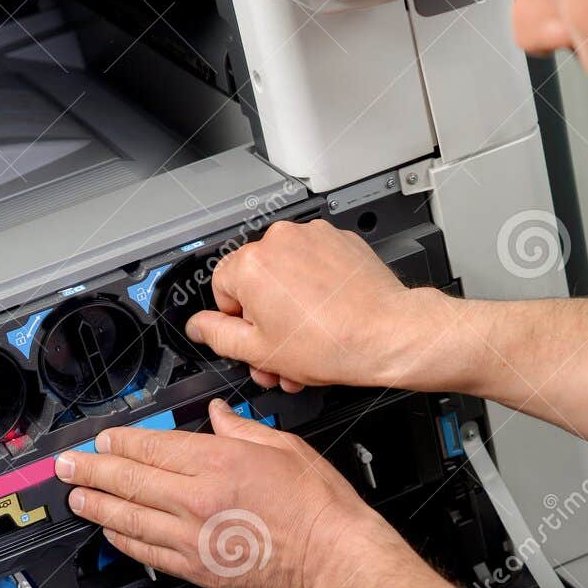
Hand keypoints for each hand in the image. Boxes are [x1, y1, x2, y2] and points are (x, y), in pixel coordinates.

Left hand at [55, 400, 392, 587]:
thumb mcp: (284, 447)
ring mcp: (193, 537)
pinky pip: (148, 552)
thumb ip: (242, 430)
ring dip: (97, 504)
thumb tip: (219, 416)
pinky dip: (123, 539)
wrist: (334, 558)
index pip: (153, 447)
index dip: (120, 442)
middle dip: (91, 470)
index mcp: (219, 462)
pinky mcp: (198, 568)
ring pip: (129, 517)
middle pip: (129, 480)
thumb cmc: (319, 506)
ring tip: (76, 496)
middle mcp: (198, 499)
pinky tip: (110, 531)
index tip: (102, 440)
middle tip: (66, 465)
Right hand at [188, 218, 449, 391]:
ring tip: (309, 339)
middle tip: (281, 349)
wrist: (387, 333)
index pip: (221, 288)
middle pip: (256, 282)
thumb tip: (199, 325)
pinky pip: (315, 263)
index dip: (237, 322)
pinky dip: (317, 287)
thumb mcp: (260, 351)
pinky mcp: (340, 240)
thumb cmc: (332, 342)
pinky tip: (327, 315)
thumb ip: (219, 335)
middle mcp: (279, 240)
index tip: (255, 338)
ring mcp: (313, 236)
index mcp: (251, 263)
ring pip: (286, 274)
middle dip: (266, 321)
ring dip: (291, 307)